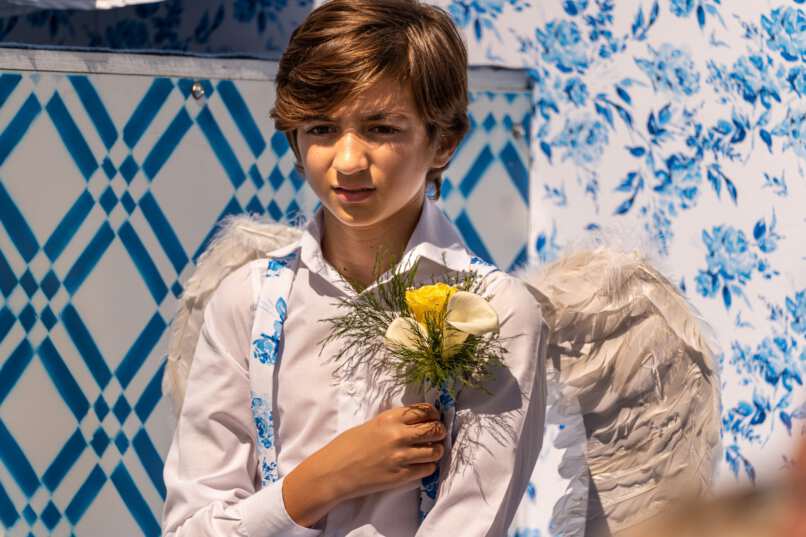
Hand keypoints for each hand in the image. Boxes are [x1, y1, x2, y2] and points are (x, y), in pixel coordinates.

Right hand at [283, 402, 445, 526]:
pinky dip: (428, 466)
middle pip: (435, 429)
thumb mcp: (374, 425)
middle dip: (440, 432)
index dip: (434, 414)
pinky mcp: (401, 476)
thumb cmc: (350, 445)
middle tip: (437, 435)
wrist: (335, 471)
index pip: (425, 410)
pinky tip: (420, 465)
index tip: (434, 418)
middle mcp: (398, 435)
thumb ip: (396, 422)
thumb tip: (419, 421)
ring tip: (430, 451)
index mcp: (390, 418)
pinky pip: (428, 468)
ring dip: (436, 450)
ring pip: (436, 451)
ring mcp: (401, 456)